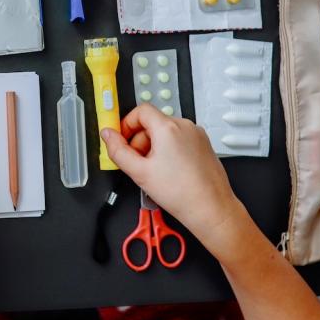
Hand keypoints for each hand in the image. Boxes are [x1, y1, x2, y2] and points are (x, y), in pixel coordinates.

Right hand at [101, 103, 241, 241]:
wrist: (211, 209)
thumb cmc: (181, 193)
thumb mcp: (139, 172)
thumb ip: (117, 151)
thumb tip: (108, 135)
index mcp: (168, 128)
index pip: (141, 110)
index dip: (127, 124)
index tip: (121, 139)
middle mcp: (185, 126)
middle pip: (153, 122)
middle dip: (139, 140)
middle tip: (136, 162)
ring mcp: (197, 135)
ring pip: (166, 132)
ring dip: (154, 146)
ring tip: (153, 171)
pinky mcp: (204, 145)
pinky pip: (179, 140)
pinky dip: (169, 150)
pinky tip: (168, 172)